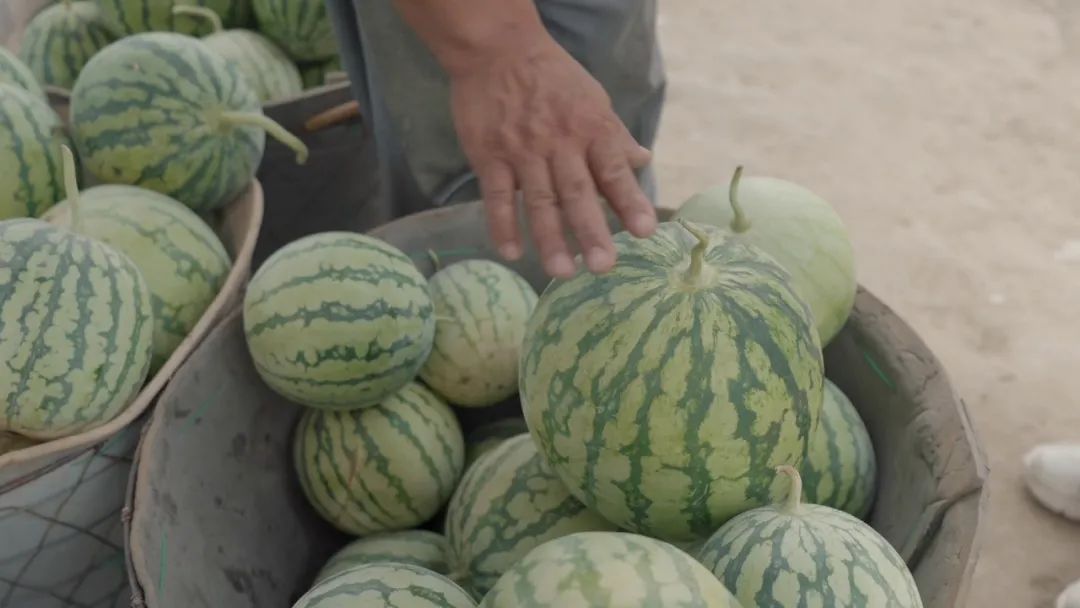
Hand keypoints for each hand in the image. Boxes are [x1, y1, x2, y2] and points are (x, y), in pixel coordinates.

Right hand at [447, 36, 657, 277]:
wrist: (497, 49)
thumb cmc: (551, 76)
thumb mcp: (592, 99)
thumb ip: (615, 136)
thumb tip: (644, 161)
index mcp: (591, 129)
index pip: (614, 172)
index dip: (630, 202)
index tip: (645, 232)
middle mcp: (559, 143)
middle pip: (577, 193)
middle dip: (591, 232)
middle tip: (603, 266)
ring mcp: (522, 151)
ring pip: (538, 201)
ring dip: (550, 239)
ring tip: (562, 272)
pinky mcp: (489, 156)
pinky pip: (497, 196)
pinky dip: (503, 226)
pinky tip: (512, 252)